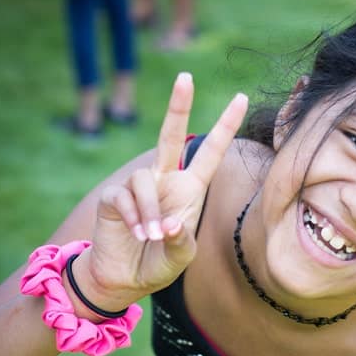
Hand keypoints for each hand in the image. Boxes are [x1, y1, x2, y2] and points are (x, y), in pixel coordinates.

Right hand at [78, 73, 247, 309]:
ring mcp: (138, 186)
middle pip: (171, 135)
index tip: (241, 97)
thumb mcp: (180, 257)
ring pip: (145, 180)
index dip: (225, 126)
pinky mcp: (114, 197)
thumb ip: (181, 242)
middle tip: (186, 77)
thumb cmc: (158, 263)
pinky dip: (133, 217)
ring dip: (150, 211)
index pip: (210, 153)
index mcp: (189, 189)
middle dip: (178, 105)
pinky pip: (124, 196)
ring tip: (151, 237)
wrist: (124, 278)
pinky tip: (136, 233)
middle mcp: (164, 180)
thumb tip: (169, 224)